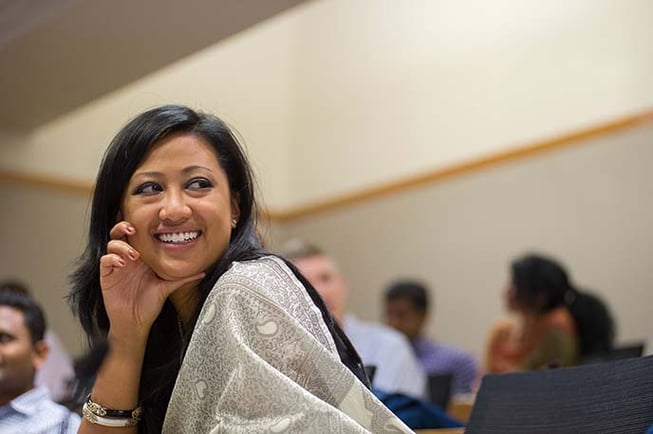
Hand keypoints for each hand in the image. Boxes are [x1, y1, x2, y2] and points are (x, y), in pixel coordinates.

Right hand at [99, 221, 203, 339]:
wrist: (135, 322)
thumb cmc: (149, 304)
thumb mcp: (168, 287)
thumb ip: (183, 278)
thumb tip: (203, 272)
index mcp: (142, 258)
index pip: (137, 235)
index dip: (138, 225)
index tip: (147, 222)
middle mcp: (129, 259)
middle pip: (120, 234)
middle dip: (124, 227)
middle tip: (134, 230)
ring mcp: (117, 266)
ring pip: (112, 244)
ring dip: (122, 245)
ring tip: (133, 255)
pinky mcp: (107, 276)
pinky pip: (105, 260)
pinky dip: (112, 258)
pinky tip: (122, 263)